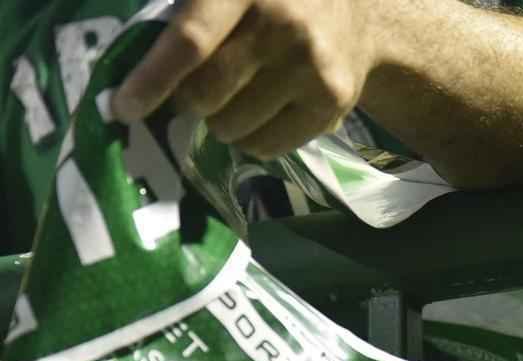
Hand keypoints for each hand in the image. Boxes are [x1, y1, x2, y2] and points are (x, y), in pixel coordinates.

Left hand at [112, 0, 378, 157]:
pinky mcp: (332, 102)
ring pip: (233, 127)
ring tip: (235, 99)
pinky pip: (267, 147)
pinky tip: (262, 112)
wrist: (360, 11)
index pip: (191, 42)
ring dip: (220, 122)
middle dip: (187, 102)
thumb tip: (129, 57)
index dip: (152, 79)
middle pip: (207, 94)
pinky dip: (251, 140)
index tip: (124, 108)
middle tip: (193, 92)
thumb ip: (186, 9)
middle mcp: (283, 25)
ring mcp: (312, 68)